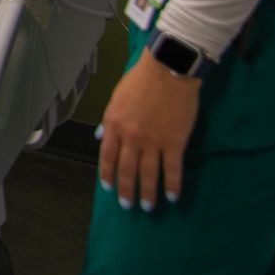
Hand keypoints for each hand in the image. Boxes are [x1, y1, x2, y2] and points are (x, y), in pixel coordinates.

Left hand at [98, 52, 202, 210]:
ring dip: (147, 193)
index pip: (107, 157)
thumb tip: (100, 136)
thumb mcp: (117, 97)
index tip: (109, 187)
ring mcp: (153, 141)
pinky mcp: (174, 142)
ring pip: (148, 174)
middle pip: (126, 170)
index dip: (107, 174)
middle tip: (127, 205)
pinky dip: (172, 185)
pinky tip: (172, 196)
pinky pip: (172, 169)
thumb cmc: (142, 78)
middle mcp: (131, 137)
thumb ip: (109, 120)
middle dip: (126, 190)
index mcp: (114, 125)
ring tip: (147, 206)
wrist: (168, 68)